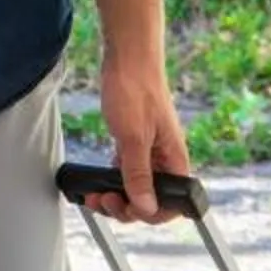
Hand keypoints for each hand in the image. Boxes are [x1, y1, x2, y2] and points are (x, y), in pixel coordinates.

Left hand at [84, 49, 191, 224]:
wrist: (128, 57)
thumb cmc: (135, 89)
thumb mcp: (133, 138)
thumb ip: (138, 174)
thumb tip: (145, 208)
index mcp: (175, 160)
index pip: (171, 204)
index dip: (149, 213)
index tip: (125, 209)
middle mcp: (165, 159)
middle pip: (151, 199)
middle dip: (127, 206)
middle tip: (103, 200)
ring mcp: (150, 151)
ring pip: (138, 186)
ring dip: (118, 195)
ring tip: (95, 194)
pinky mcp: (136, 141)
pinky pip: (128, 170)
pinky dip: (115, 178)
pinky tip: (100, 178)